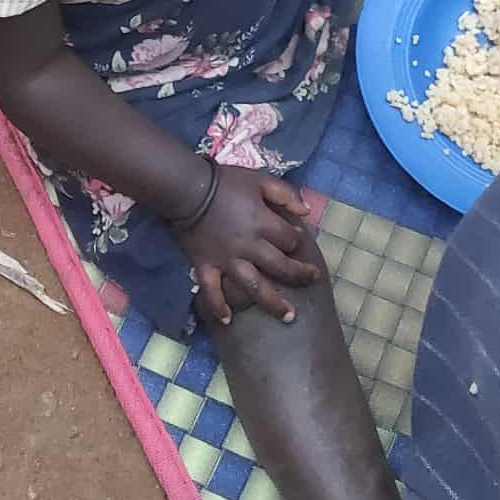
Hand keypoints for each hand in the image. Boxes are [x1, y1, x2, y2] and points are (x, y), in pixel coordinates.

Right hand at [175, 166, 319, 323]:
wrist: (187, 188)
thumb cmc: (225, 182)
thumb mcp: (259, 179)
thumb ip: (284, 194)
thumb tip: (306, 211)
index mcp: (263, 224)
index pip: (289, 240)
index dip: (297, 240)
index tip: (295, 239)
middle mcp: (250, 247)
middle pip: (281, 267)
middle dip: (299, 274)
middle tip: (312, 280)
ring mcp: (228, 260)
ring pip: (255, 287)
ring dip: (273, 303)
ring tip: (288, 316)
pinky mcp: (206, 266)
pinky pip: (212, 291)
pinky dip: (218, 307)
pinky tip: (227, 320)